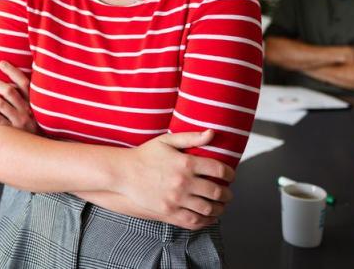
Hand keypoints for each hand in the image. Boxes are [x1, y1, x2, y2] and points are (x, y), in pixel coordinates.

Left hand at [0, 61, 36, 132]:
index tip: (1, 62)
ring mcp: (20, 121)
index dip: (12, 71)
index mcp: (34, 101)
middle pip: (8, 91)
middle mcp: (27, 109)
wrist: (40, 148)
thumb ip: (25, 97)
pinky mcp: (12, 132)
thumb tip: (9, 83)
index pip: (24, 82)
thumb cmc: (34, 125)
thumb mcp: (36, 110)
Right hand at [114, 130, 234, 229]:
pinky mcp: (168, 212)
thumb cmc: (144, 155)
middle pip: (216, 191)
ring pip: (208, 209)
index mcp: (186, 163)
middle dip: (227, 193)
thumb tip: (212, 133)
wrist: (122, 173)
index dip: (230, 174)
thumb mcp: (166, 141)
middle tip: (228, 193)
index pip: (219, 170)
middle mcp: (183, 182)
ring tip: (221, 206)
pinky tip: (209, 218)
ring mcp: (176, 199)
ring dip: (219, 209)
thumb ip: (191, 137)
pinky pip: (193, 221)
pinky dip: (205, 221)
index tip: (230, 176)